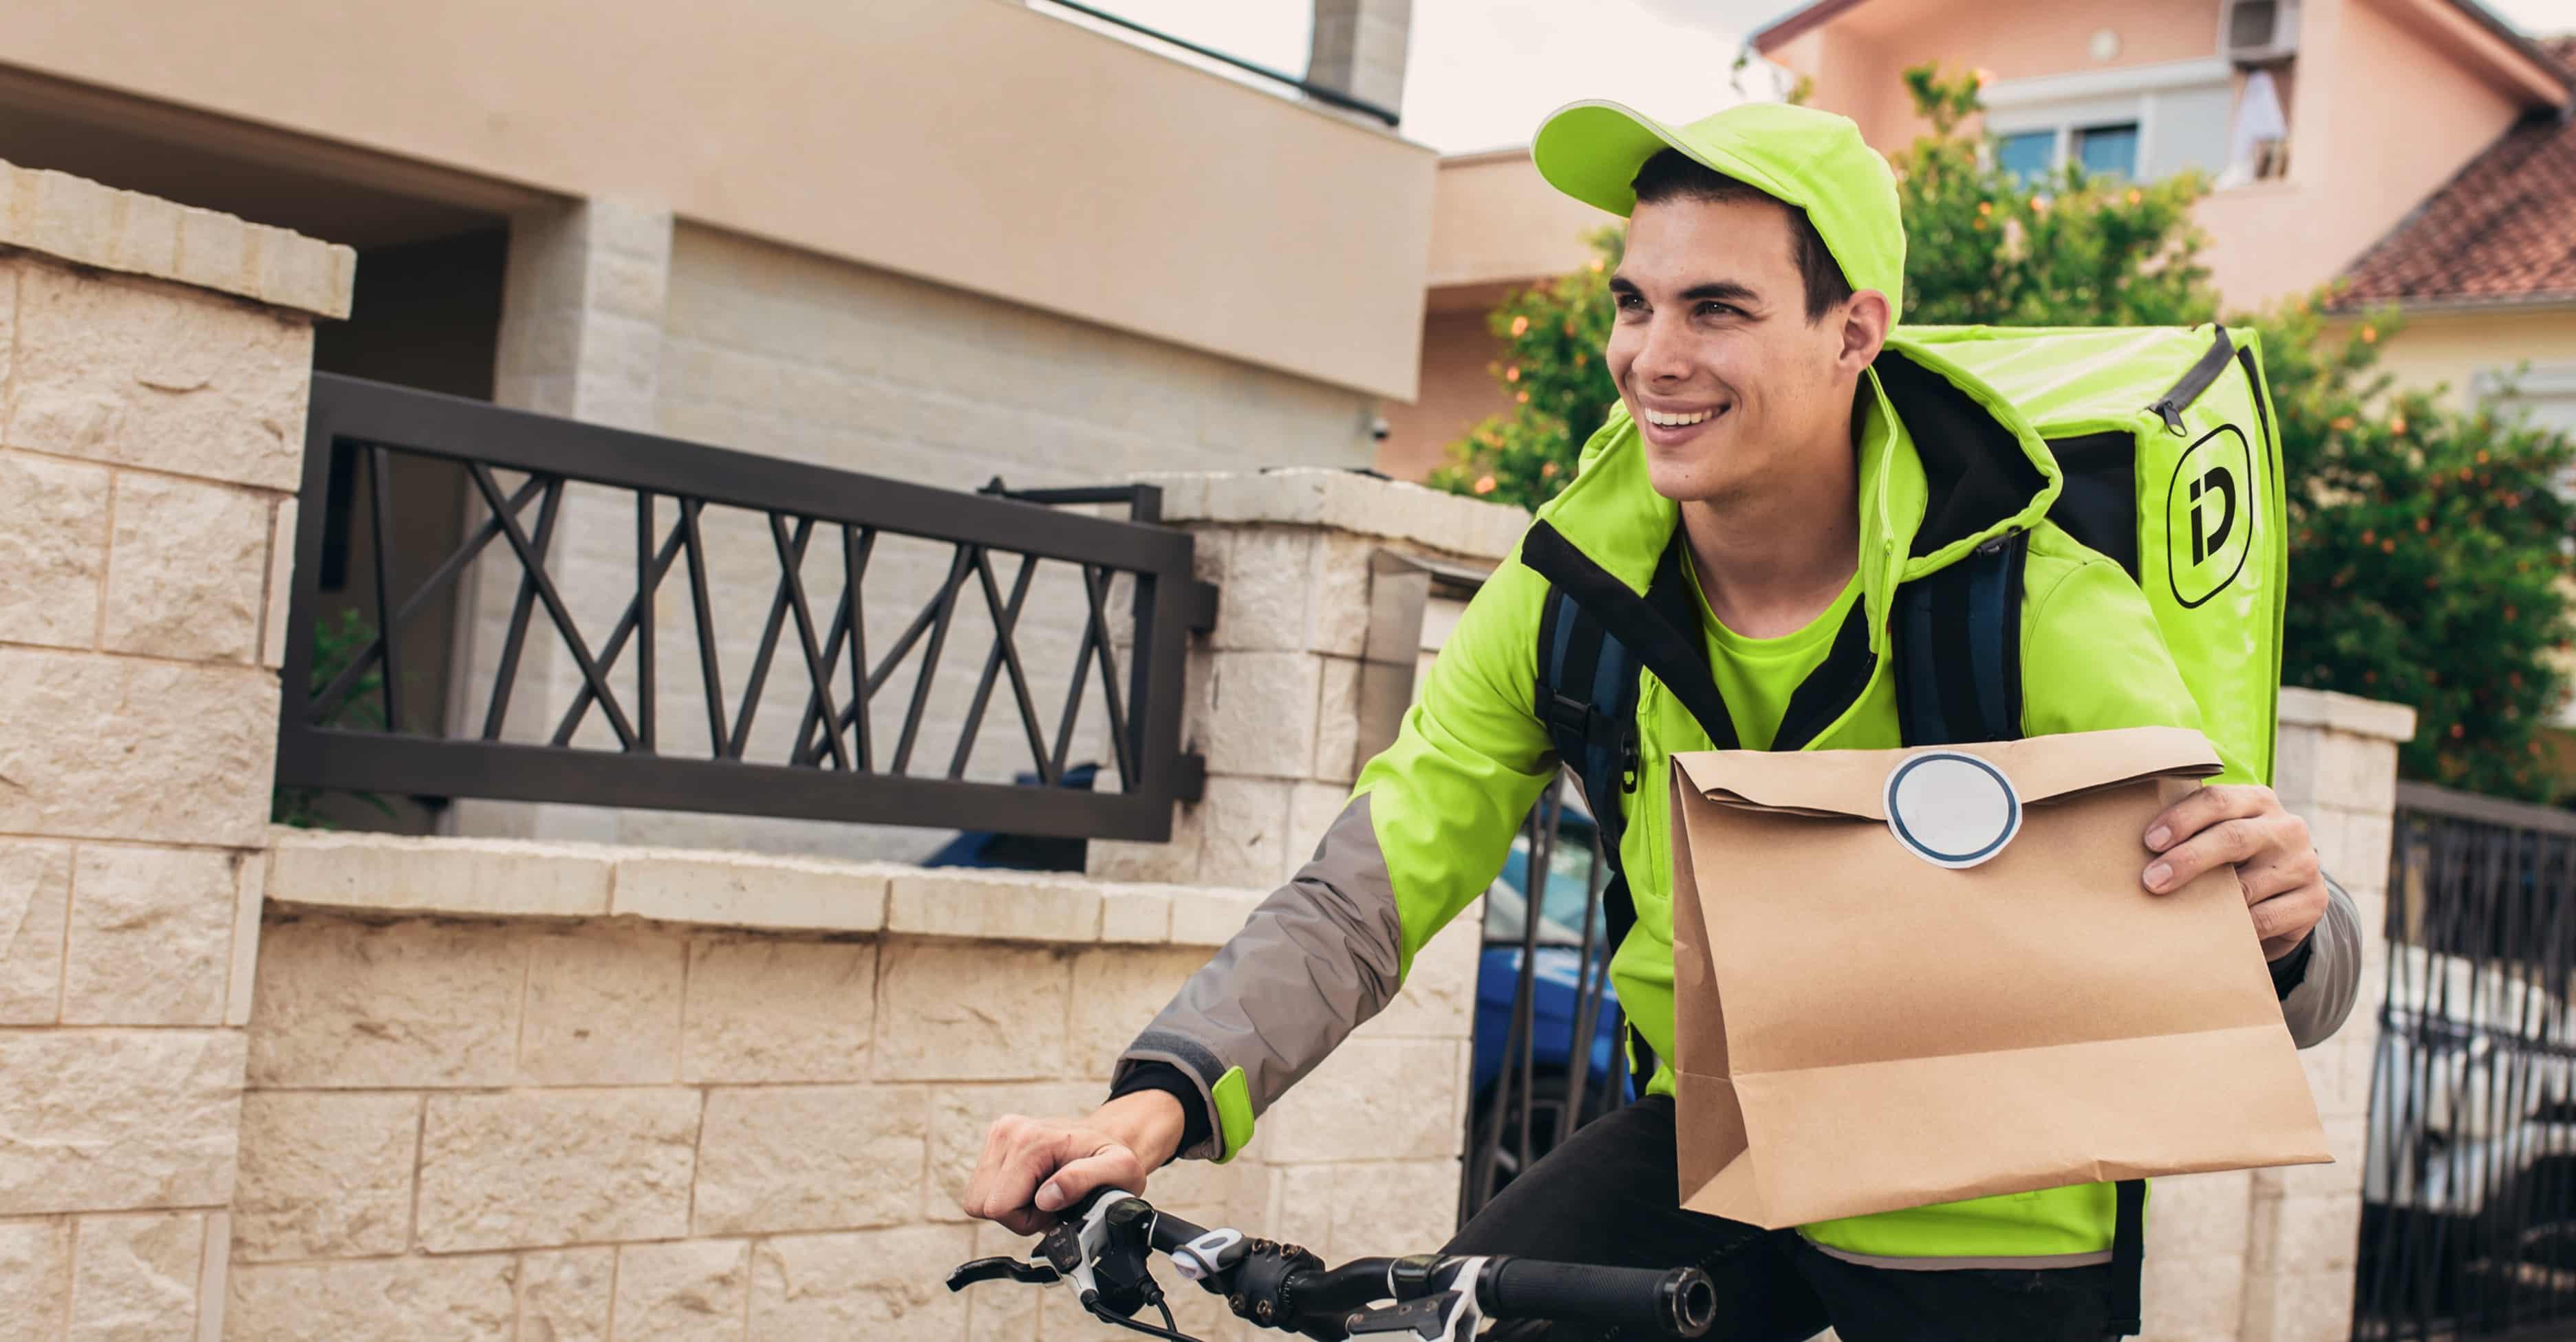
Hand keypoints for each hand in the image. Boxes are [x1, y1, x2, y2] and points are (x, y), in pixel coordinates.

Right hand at [959, 1090, 1186, 1235]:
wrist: (1105, 1138)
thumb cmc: (1111, 1158)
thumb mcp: (1119, 1170)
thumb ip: (1084, 1180)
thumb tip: (1046, 1197)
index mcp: (1032, 1140)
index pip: (999, 1207)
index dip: (1027, 1220)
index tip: (1055, 1207)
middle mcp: (1008, 1131)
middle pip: (982, 1204)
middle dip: (1016, 1214)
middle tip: (1049, 1203)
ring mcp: (998, 1134)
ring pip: (978, 1199)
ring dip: (1011, 1206)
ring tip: (1043, 1193)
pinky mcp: (995, 1141)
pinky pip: (982, 1189)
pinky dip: (1006, 1195)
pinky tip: (1032, 1185)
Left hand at [2141, 784, 2324, 960]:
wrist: (2287, 894)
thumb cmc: (2233, 859)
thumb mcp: (2218, 834)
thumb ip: (2190, 829)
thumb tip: (2127, 840)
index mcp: (2257, 801)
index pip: (2218, 800)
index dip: (2181, 819)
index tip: (2149, 842)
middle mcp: (2286, 828)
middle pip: (2233, 838)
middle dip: (2188, 859)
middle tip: (2151, 881)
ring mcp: (2304, 864)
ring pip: (2248, 885)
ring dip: (2208, 902)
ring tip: (2175, 912)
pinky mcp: (2313, 901)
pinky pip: (2265, 919)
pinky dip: (2235, 928)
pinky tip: (2210, 932)